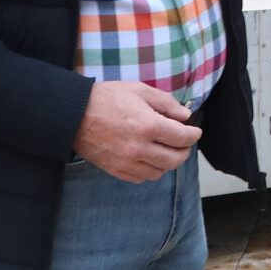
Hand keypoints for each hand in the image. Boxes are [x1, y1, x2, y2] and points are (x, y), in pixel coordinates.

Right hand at [73, 80, 202, 182]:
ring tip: (167, 150)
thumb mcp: (141, 91)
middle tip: (184, 142)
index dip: (193, 134)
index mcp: (148, 126)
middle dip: (184, 151)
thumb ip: (167, 103)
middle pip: (175, 160)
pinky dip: (150, 170)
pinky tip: (149, 158)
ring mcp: (127, 162)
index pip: (182, 138)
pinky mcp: (115, 170)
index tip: (195, 131)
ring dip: (168, 162)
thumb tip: (185, 116)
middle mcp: (139, 148)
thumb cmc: (108, 99)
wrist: (75, 115)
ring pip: (159, 172)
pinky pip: (141, 178)